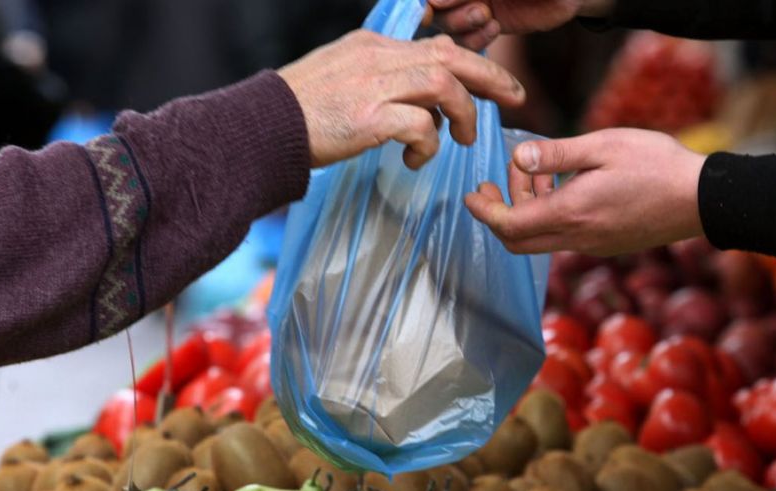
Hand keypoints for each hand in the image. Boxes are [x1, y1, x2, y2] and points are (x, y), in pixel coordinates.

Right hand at [279, 31, 525, 168]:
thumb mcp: (343, 77)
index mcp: (373, 46)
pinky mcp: (369, 118)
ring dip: (463, 115)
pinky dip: (428, 144)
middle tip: (515, 98)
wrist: (260, 127)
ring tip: (462, 140)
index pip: (436, 46)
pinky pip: (421, 126)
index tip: (494, 82)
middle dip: (491, 76)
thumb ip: (381, 79)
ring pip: (443, 86)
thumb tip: (422, 102)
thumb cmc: (299, 112)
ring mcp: (374, 86)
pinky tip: (415, 160)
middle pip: (451, 56)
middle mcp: (378, 58)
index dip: (472, 62)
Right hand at [429, 0, 612, 48]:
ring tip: (489, 18)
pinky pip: (467, 42)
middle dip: (451, 13)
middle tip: (481, 11)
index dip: (431, 0)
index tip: (432, 7)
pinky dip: (474, 40)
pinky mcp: (487, 26)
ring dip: (462, 26)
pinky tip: (495, 28)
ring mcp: (472, 7)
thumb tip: (435, 1)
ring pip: (447, 26)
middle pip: (435, 10)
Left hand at [465, 128, 705, 255]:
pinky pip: (565, 237)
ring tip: (539, 172)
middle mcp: (578, 238)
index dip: (484, 211)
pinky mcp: (607, 245)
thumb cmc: (656, 165)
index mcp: (571, 213)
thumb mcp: (602, 146)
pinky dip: (552, 215)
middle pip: (518, 242)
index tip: (471, 194)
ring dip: (529, 210)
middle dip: (500, 213)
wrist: (702, 199)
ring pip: (542, 239)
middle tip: (497, 182)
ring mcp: (593, 246)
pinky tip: (566, 186)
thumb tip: (518, 158)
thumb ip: (556, 154)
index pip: (509, 225)